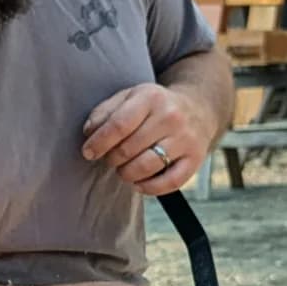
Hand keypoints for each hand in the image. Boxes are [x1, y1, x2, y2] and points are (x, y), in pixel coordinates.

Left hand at [81, 83, 210, 196]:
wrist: (198, 107)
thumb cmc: (154, 106)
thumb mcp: (130, 97)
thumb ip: (105, 112)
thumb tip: (89, 133)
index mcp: (150, 97)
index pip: (118, 125)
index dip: (99, 143)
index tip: (88, 152)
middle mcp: (170, 117)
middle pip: (129, 149)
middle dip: (112, 159)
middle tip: (110, 158)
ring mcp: (185, 139)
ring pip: (146, 167)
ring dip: (127, 174)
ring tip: (123, 170)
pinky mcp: (195, 159)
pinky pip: (170, 182)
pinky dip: (149, 188)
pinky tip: (139, 183)